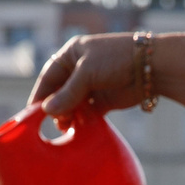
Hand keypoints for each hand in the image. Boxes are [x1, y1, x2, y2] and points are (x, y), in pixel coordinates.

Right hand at [28, 34, 147, 119]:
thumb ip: (67, 93)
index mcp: (72, 54)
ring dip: (68, 116)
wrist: (152, 67)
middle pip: (60, 92)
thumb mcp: (87, 72)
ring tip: (67, 127)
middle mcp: (79, 69)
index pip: (49, 76)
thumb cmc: (116, 59)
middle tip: (56, 122)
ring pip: (73, 104)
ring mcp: (92, 85)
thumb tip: (47, 111)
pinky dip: (82, 121)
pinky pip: (87, 113)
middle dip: (56, 108)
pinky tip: (78, 130)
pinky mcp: (104, 100)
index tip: (32, 114)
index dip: (41, 95)